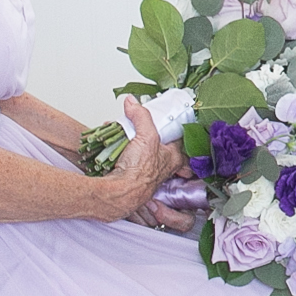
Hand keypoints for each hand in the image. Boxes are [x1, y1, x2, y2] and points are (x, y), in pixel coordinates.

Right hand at [94, 100, 187, 224]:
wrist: (118, 193)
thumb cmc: (139, 172)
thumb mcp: (146, 136)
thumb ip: (141, 117)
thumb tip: (133, 102)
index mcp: (173, 158)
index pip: (183, 143)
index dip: (180, 132)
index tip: (175, 122)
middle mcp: (162, 167)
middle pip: (161, 147)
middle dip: (149, 135)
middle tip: (140, 126)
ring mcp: (147, 173)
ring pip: (143, 154)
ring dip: (131, 142)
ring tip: (121, 132)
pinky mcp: (131, 177)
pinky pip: (127, 160)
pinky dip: (119, 151)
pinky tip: (112, 147)